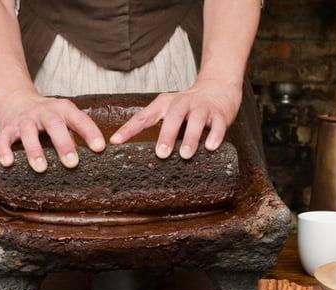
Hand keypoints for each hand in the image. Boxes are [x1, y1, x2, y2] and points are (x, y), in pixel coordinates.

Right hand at [0, 89, 104, 171]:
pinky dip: (4, 150)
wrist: (15, 99)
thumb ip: (75, 137)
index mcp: (63, 110)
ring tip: (41, 168)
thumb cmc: (47, 117)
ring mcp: (24, 119)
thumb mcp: (64, 120)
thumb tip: (91, 161)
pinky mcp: (7, 127)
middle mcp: (44, 112)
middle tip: (72, 163)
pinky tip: (8, 163)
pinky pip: (3, 138)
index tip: (100, 148)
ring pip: (28, 132)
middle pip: (54, 125)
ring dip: (35, 150)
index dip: (90, 132)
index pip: (79, 119)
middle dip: (63, 144)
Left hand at [110, 78, 241, 158]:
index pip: (144, 117)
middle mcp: (183, 103)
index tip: (115, 142)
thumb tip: (140, 153)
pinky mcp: (219, 114)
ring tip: (185, 154)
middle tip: (161, 153)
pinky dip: (215, 136)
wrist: (218, 88)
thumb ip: (157, 127)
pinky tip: (210, 147)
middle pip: (173, 116)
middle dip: (166, 135)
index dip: (129, 129)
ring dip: (190, 137)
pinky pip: (218, 125)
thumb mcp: (169, 111)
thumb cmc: (188, 107)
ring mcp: (202, 108)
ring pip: (196, 121)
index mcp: (165, 104)